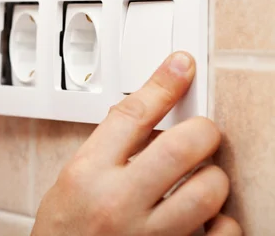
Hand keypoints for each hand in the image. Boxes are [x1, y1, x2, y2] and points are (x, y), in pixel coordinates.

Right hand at [31, 52, 241, 235]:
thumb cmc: (64, 229)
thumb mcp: (73, 176)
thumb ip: (109, 146)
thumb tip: (151, 114)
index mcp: (87, 173)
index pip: (131, 115)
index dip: (162, 84)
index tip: (181, 66)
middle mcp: (118, 202)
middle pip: (181, 147)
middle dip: (202, 131)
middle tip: (201, 133)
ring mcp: (147, 234)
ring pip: (208, 190)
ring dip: (212, 176)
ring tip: (200, 178)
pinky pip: (222, 233)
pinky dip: (221, 219)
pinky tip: (204, 215)